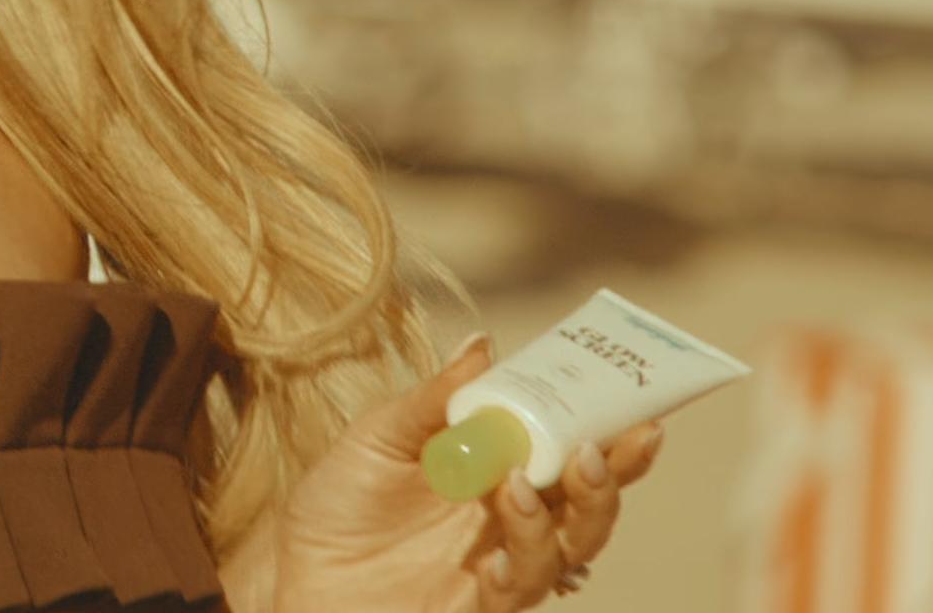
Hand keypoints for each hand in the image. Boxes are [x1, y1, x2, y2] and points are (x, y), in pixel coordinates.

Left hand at [270, 332, 664, 611]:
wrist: (297, 574)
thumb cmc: (338, 505)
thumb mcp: (379, 438)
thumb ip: (436, 399)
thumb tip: (483, 344)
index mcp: (499, 465)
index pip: (570, 442)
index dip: (610, 425)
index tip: (636, 399)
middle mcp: (512, 515)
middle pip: (589, 498)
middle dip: (610, 474)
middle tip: (598, 446)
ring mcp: (501, 562)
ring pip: (569, 548)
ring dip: (560, 517)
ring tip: (516, 486)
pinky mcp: (479, 605)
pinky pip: (519, 592)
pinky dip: (515, 570)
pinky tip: (491, 558)